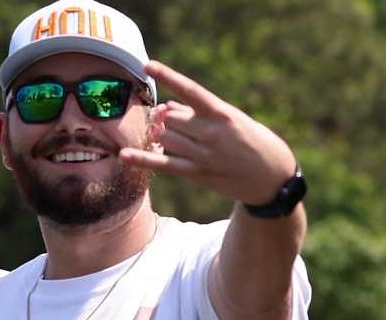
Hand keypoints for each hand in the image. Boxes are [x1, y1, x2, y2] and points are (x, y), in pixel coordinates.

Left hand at [120, 60, 296, 206]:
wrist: (273, 177)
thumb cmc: (252, 141)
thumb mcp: (231, 120)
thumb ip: (198, 113)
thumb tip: (166, 106)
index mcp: (222, 113)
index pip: (190, 89)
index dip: (168, 76)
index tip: (149, 65)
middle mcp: (211, 132)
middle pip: (171, 118)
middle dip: (164, 119)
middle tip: (167, 123)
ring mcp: (204, 154)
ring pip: (166, 138)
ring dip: (162, 136)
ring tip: (170, 138)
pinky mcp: (198, 173)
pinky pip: (164, 164)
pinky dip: (143, 159)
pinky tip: (124, 155)